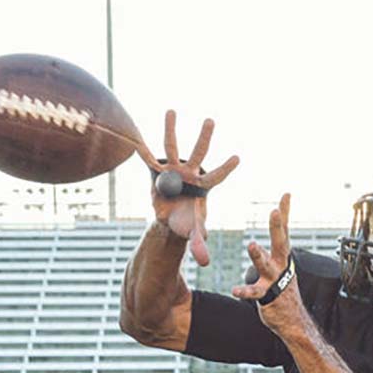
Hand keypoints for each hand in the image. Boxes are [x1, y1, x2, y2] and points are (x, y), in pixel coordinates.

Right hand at [135, 110, 238, 266]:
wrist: (171, 215)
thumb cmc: (187, 220)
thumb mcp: (193, 231)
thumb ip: (199, 244)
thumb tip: (205, 263)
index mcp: (202, 187)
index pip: (216, 177)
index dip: (226, 168)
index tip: (238, 157)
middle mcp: (189, 174)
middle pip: (198, 153)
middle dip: (204, 138)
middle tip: (210, 120)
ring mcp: (173, 170)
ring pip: (171, 146)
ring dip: (171, 129)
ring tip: (171, 110)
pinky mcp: (156, 172)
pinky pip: (148, 161)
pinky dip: (141, 152)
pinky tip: (133, 140)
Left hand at [231, 194, 300, 330]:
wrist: (293, 320)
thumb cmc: (283, 292)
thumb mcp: (279, 269)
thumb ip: (269, 255)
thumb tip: (260, 244)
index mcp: (283, 258)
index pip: (284, 232)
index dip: (285, 213)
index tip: (287, 194)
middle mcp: (281, 266)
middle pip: (280, 243)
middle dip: (277, 226)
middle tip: (275, 211)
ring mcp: (274, 280)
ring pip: (265, 265)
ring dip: (259, 255)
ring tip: (252, 245)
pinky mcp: (265, 296)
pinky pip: (253, 293)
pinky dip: (244, 291)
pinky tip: (235, 291)